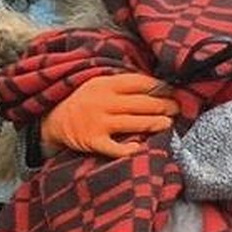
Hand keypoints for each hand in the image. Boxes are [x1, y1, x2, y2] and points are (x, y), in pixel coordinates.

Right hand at [40, 73, 178, 157]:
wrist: (53, 121)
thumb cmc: (83, 102)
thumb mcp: (97, 84)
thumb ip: (121, 84)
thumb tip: (155, 84)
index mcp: (106, 84)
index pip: (139, 82)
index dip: (159, 87)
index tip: (173, 91)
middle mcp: (103, 101)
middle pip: (141, 103)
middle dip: (163, 105)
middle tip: (178, 109)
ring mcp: (98, 122)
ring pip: (134, 123)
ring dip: (155, 123)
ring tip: (169, 124)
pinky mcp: (93, 141)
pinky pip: (114, 147)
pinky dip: (128, 149)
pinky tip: (141, 148)